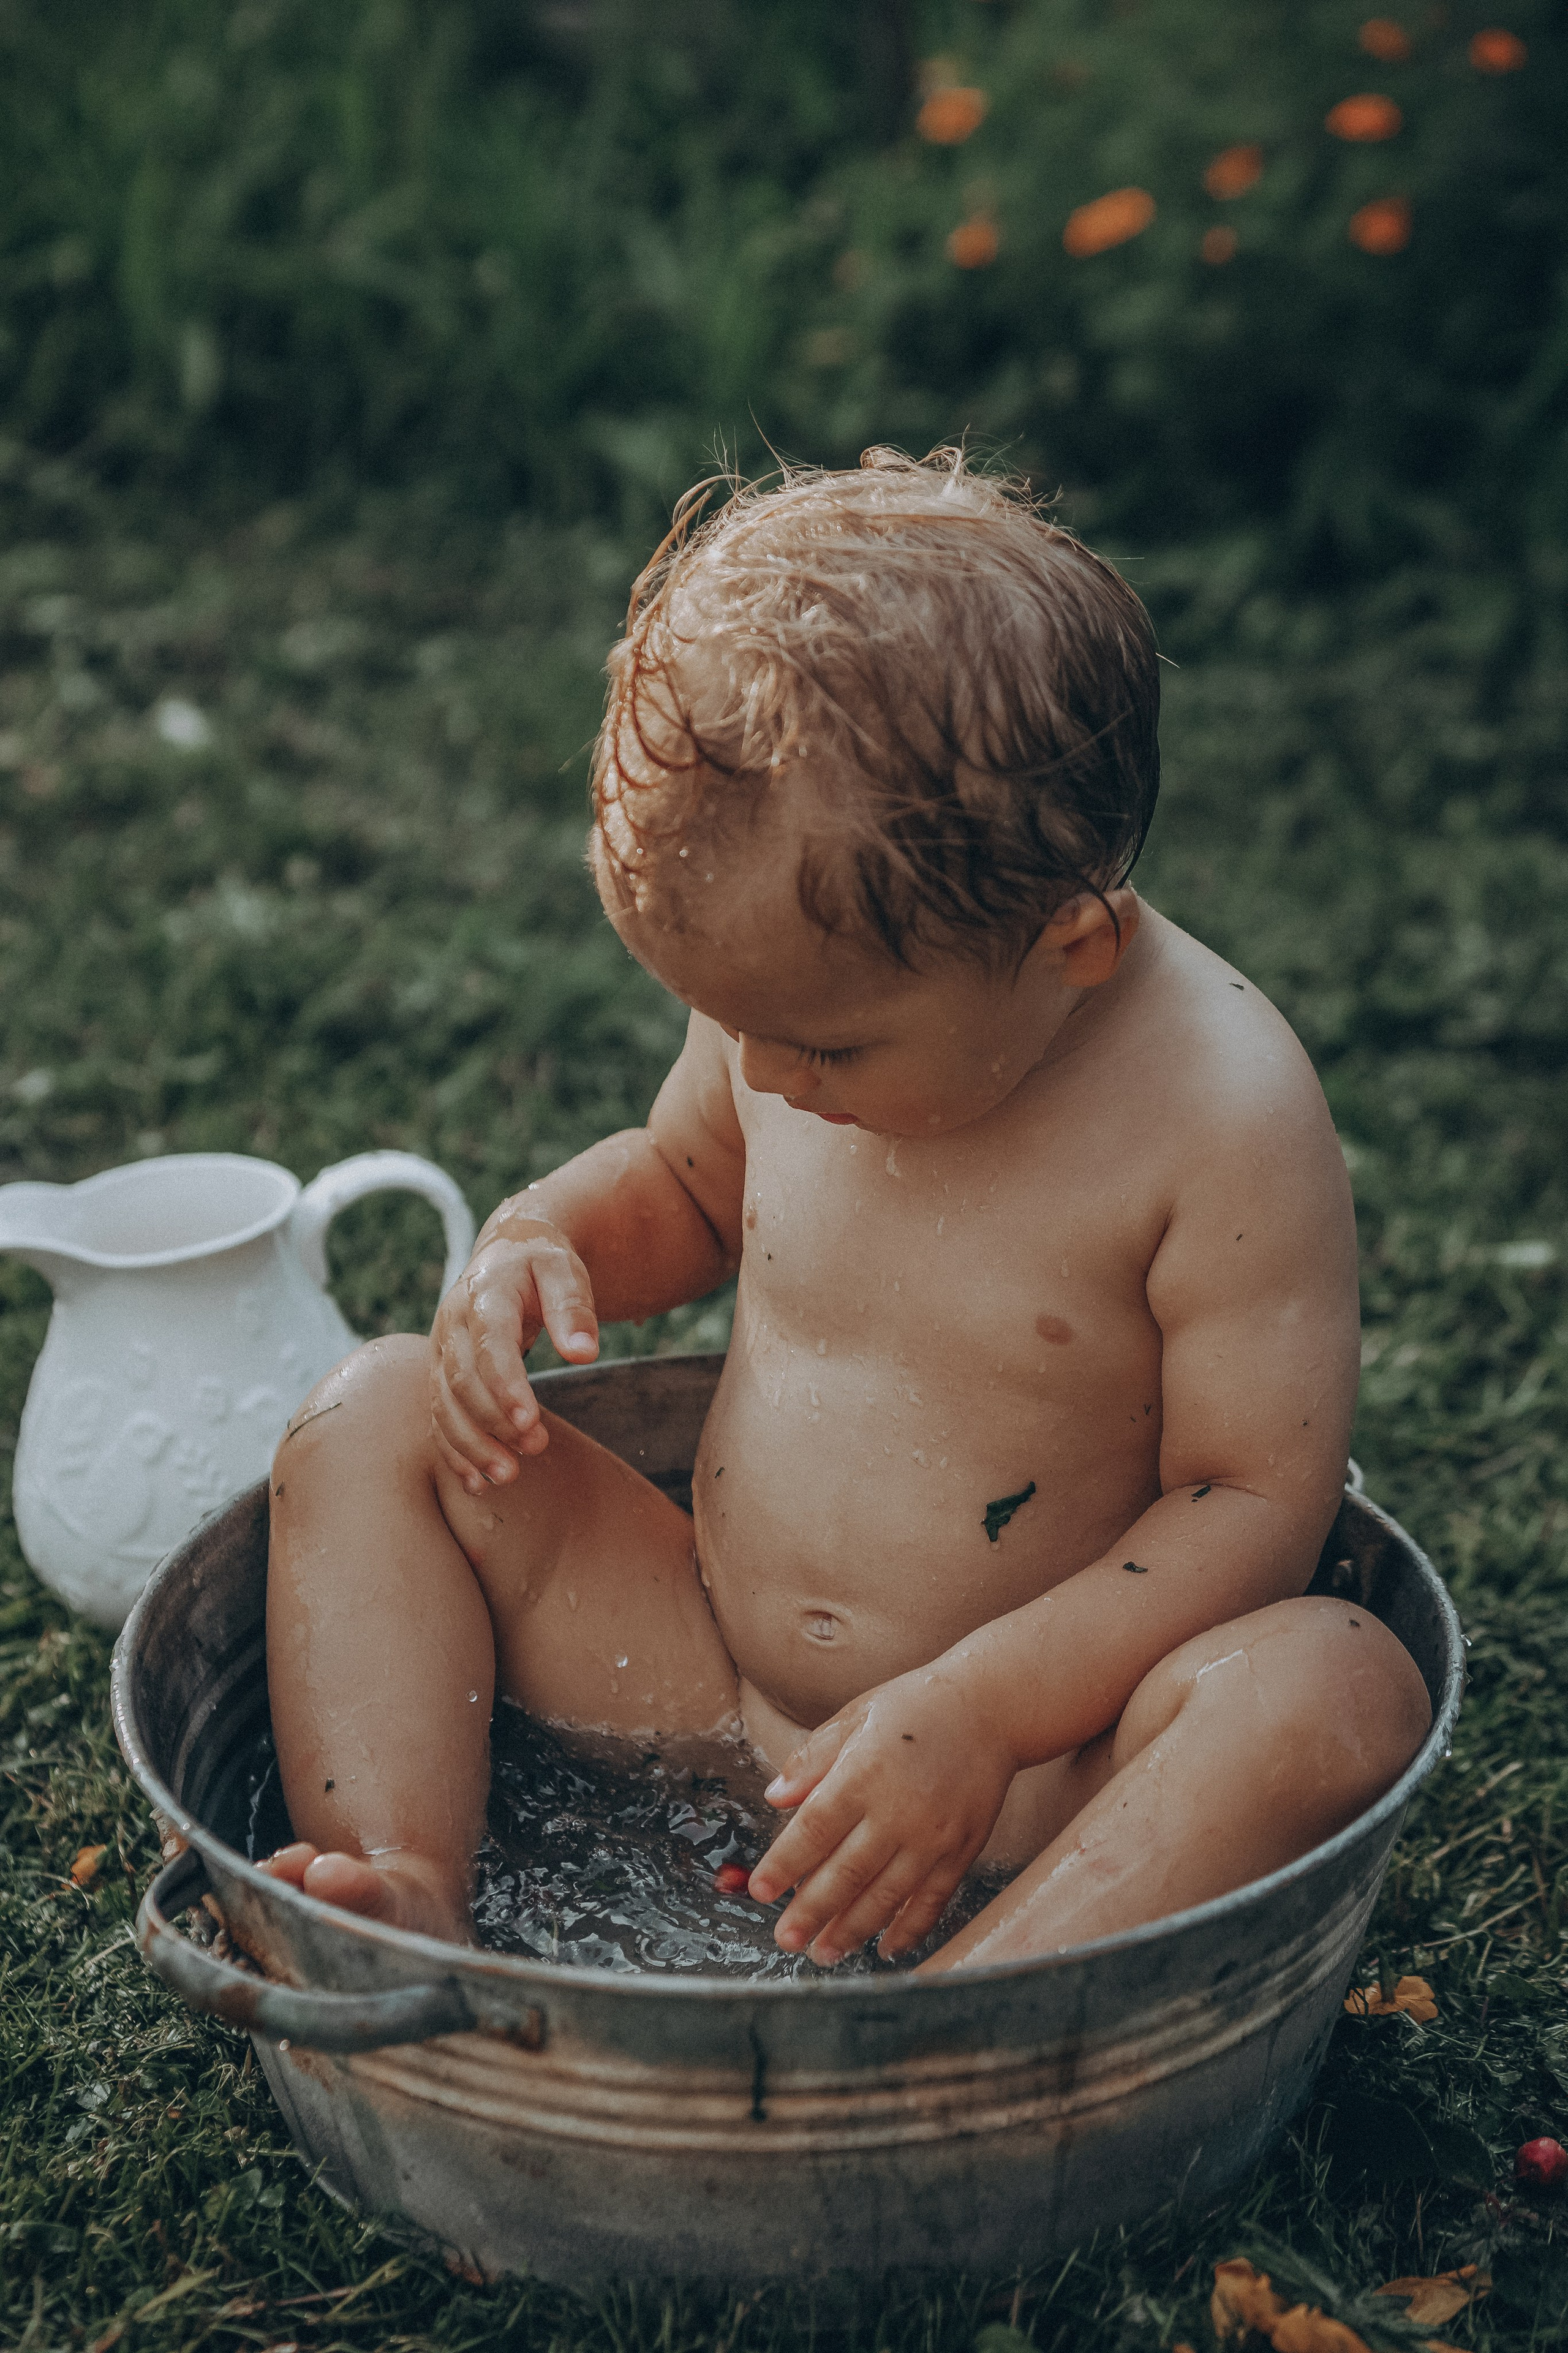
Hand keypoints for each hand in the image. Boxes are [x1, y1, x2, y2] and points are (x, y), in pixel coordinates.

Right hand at [429, 1218, 597, 1490]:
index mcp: (485, 1294)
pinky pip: (438, 1417)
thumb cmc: (541, 1263)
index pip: (490, 1344)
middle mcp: (453, 1324)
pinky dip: (453, 1451)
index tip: (530, 1421)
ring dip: (472, 1445)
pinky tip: (476, 1482)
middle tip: (535, 1448)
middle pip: (463, 1381)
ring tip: (507, 1476)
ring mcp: (442, 1351)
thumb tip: (584, 1354)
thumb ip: (573, 1308)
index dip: (505, 1385)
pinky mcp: (441, 1373)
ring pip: (444, 1405)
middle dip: (494, 1421)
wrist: (506, 1250)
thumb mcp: (564, 1270)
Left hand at [747, 1664, 1016, 1964]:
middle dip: (810, 1911)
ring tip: (824, 1952)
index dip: (785, 1864)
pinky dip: (909, 1929)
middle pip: (846, 1873)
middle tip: (785, 1939)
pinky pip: (932, 1901)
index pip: (814, 1829)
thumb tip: (774, 1798)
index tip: (759, 1891)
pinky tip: (886, 1948)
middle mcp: (898, 1810)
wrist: (992, 1708)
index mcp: (864, 1772)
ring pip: (886, 1896)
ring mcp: (933, 1836)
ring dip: (852, 1929)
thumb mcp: (855, 1717)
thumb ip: (813, 1759)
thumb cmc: (915, 1708)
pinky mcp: (962, 1851)